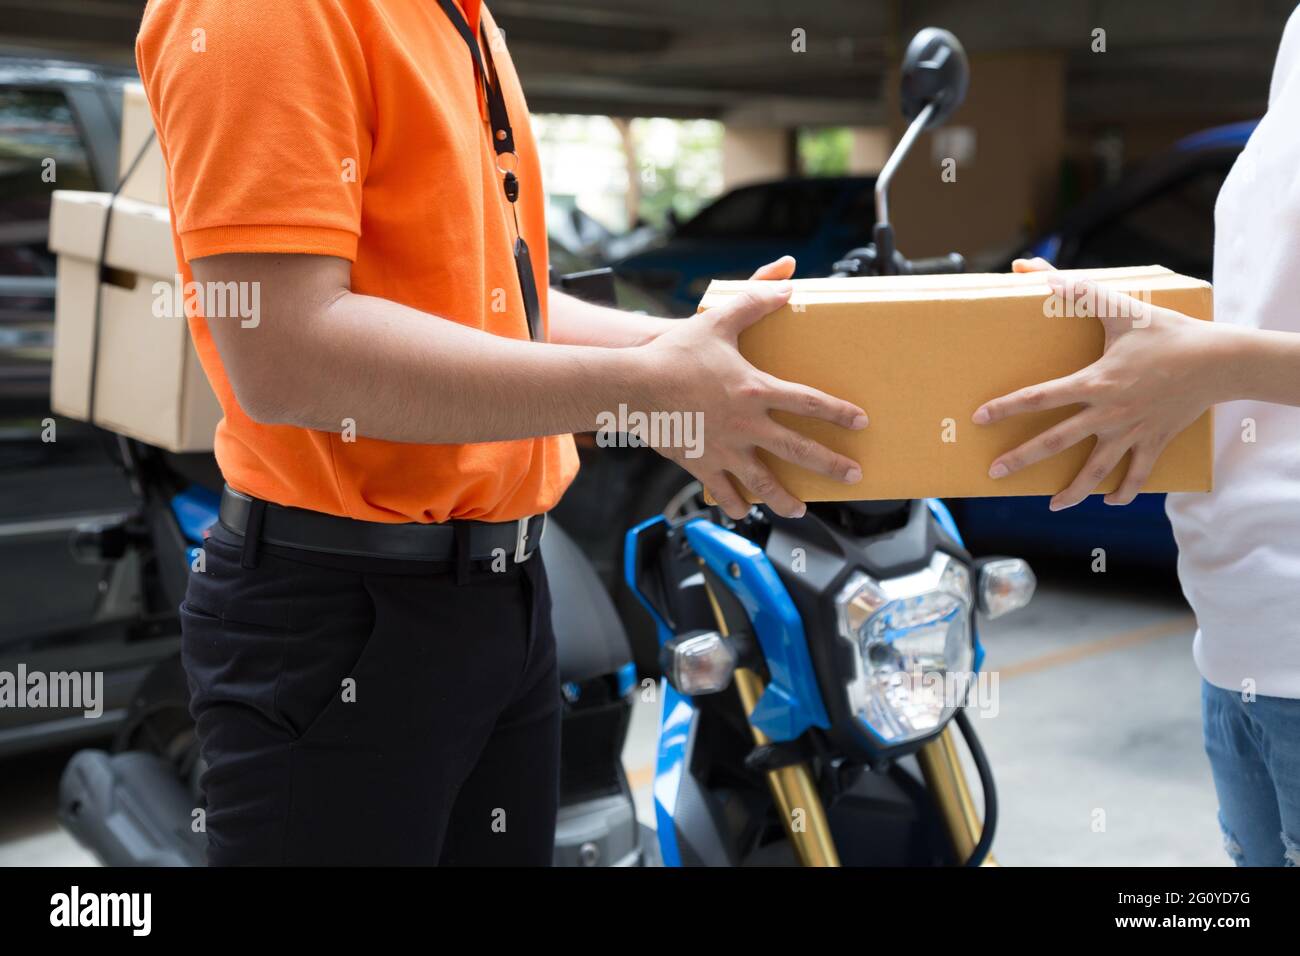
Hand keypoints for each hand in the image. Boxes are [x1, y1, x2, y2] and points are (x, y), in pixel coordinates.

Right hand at [639, 259, 867, 519]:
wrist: (633, 386)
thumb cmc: (674, 353)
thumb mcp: (717, 320)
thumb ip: (754, 300)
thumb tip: (787, 280)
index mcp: (756, 390)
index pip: (810, 403)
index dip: (839, 413)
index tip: (860, 423)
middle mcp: (747, 425)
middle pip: (799, 450)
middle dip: (831, 465)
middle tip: (853, 475)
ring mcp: (724, 449)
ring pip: (763, 482)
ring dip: (785, 499)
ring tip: (800, 509)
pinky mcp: (701, 464)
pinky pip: (723, 490)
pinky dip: (734, 503)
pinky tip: (742, 511)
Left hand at [972, 258, 1218, 509]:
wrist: (1220, 360)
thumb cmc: (1168, 332)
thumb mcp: (1122, 308)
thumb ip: (1079, 290)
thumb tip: (1038, 272)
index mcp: (1095, 383)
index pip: (1040, 397)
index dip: (1007, 408)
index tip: (981, 419)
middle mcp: (1108, 413)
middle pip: (1056, 441)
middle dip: (1022, 458)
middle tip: (994, 472)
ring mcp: (1131, 431)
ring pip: (1097, 469)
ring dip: (1073, 491)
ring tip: (1052, 506)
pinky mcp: (1154, 440)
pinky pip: (1137, 474)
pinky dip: (1125, 491)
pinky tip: (1110, 502)